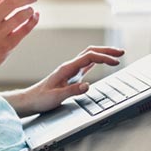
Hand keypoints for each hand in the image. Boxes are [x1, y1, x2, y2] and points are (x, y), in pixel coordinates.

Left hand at [4, 46, 124, 116]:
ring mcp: (70, 70)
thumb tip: (87, 85)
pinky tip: (102, 62)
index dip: (104, 58)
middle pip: (91, 52)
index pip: (89, 57)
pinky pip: (86, 64)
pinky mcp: (71, 76)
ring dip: (103, 54)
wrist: (30, 100)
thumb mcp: (56, 97)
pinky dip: (97, 61)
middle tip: (121, 53)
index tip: (116, 62)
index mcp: (67, 68)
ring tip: (116, 55)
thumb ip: (72, 91)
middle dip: (106, 51)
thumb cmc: (40, 99)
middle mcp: (69, 66)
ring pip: (89, 56)